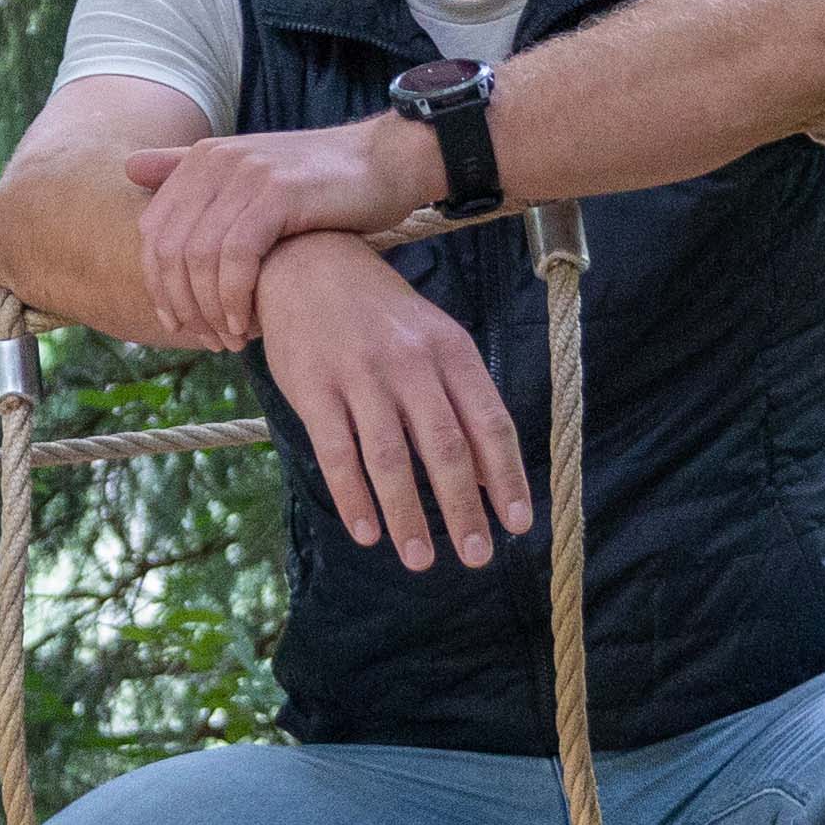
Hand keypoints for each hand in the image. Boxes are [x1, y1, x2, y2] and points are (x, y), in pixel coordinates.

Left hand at [120, 121, 425, 352]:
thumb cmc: (319, 182)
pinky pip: (236, 257)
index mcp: (200, 158)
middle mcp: (215, 161)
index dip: (158, 285)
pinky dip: (234, 298)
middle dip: (181, 304)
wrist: (387, 161)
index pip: (152, 233)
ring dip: (209, 309)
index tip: (179, 324)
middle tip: (206, 339)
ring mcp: (245, 174)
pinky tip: (247, 322)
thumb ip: (187, 171)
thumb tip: (128, 168)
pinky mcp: (277, 193)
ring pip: (199, 258)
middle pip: (170, 250)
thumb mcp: (249, 172)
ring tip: (230, 339)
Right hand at [251, 235, 533, 574]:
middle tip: (477, 556)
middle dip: (463, 509)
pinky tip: (367, 533)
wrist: (307, 264)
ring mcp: (360, 375)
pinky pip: (337, 453)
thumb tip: (489, 475)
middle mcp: (409, 363)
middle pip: (444, 447)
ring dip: (407, 516)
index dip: (507, 477)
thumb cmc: (380, 314)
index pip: (489, 422)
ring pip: (390, 458)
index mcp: (451, 350)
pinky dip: (354, 498)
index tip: (518, 524)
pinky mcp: (313, 388)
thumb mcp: (432, 339)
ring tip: (421, 560)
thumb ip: (461, 400)